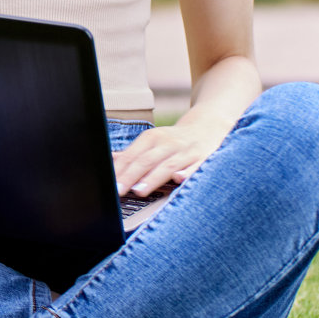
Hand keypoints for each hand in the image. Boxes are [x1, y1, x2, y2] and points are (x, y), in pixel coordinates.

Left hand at [111, 118, 231, 196]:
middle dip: (131, 176)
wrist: (208, 126)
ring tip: (139, 191)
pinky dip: (187, 172)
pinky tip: (179, 179)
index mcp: (152, 138)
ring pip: (168, 165)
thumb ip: (134, 154)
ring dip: (153, 178)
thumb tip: (110, 161)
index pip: (132, 155)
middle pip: (146, 161)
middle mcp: (168, 143)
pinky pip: (196, 166)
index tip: (110, 184)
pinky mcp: (204, 158)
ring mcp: (186, 151)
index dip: (120, 170)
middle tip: (119, 190)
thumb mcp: (153, 142)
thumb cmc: (174, 140)